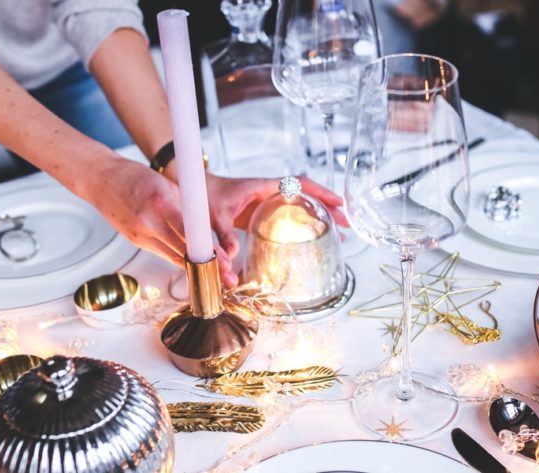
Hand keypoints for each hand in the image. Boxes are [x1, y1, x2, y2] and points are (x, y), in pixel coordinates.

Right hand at [83, 158, 236, 284]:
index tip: (223, 259)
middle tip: (227, 274)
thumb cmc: (135, 176)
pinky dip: (177, 256)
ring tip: (215, 274)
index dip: (207, 249)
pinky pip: (161, 252)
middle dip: (206, 263)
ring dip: (193, 265)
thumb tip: (204, 224)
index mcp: (160, 201)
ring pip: (173, 256)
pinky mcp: (135, 240)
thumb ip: (185, 205)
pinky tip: (191, 263)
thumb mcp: (167, 184)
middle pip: (182, 250)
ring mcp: (139, 234)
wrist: (101, 179)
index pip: (189, 233)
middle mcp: (148, 221)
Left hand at [205, 174, 348, 263]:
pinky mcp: (262, 213)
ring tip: (339, 233)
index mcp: (261, 187)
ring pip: (300, 206)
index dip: (320, 193)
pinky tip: (311, 237)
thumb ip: (221, 236)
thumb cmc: (202, 196)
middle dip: (328, 208)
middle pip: (306, 196)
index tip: (338, 204)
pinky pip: (289, 215)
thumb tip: (231, 259)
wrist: (191, 189)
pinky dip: (303, 223)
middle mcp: (268, 193)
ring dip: (319, 216)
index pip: (298, 185)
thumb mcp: (212, 215)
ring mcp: (266, 202)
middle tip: (347, 224)